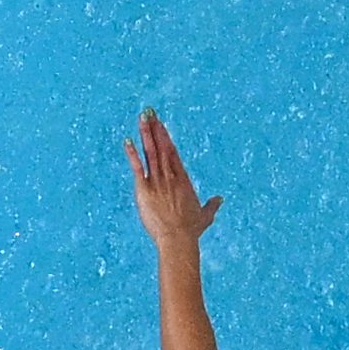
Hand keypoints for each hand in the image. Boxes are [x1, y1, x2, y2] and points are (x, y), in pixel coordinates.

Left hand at [124, 111, 220, 247]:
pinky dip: (132, 154)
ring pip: (151, 152)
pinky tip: (128, 141)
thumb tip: (220, 199)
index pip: (173, 153)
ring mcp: (157, 181)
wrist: (178, 237)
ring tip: (143, 118)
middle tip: (150, 112)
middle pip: (162, 147)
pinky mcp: (144, 189)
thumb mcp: (205, 216)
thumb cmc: (191, 229)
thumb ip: (212, 205)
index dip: (166, 138)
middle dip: (156, 129)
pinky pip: (138, 167)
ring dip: (147, 134)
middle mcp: (170, 176)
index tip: (161, 125)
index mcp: (183, 179)